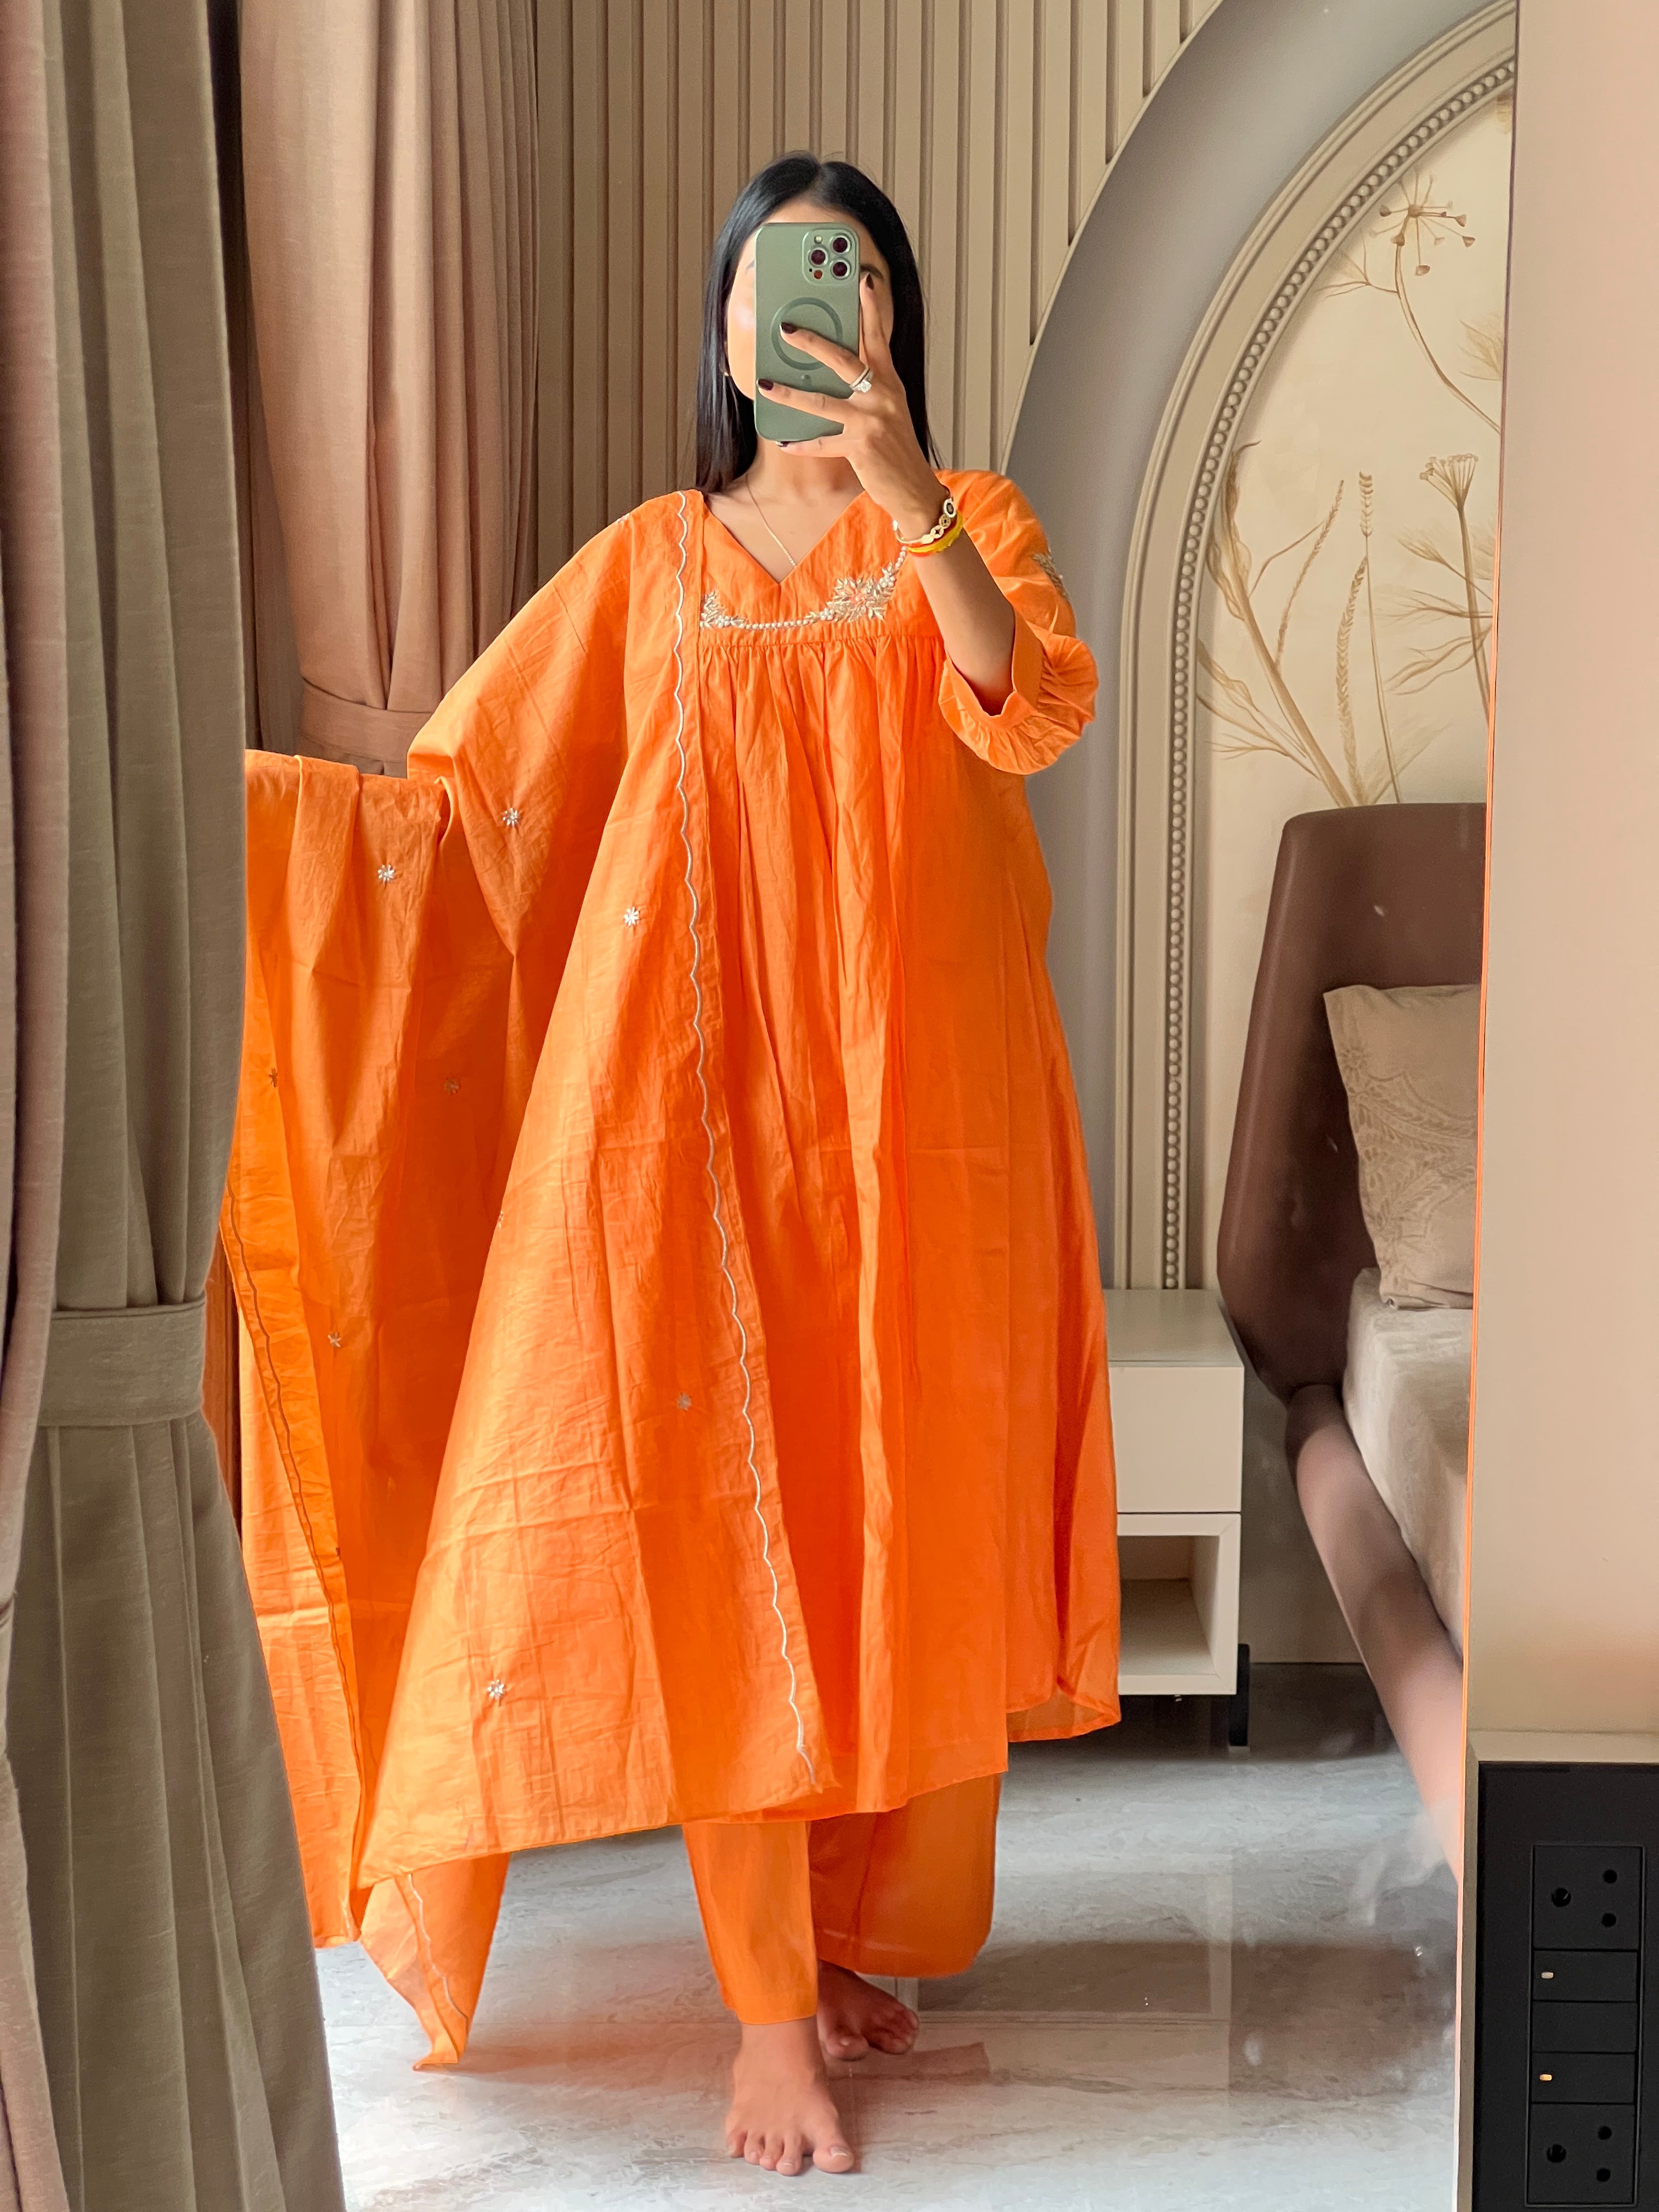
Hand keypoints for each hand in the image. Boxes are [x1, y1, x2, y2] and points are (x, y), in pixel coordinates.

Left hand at [759, 274, 947, 539]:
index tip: (862, 281)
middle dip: (813, 342)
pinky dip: (802, 443)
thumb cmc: (897, 448)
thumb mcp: (889, 411)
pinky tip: (783, 440)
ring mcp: (871, 421)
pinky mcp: (861, 446)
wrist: (914, 488)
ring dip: (791, 393)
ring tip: (766, 384)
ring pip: (823, 401)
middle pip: (843, 360)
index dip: (870, 309)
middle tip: (788, 329)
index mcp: (890, 383)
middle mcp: (882, 397)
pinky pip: (822, 443)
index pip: (878, 338)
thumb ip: (869, 388)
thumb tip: (832, 372)